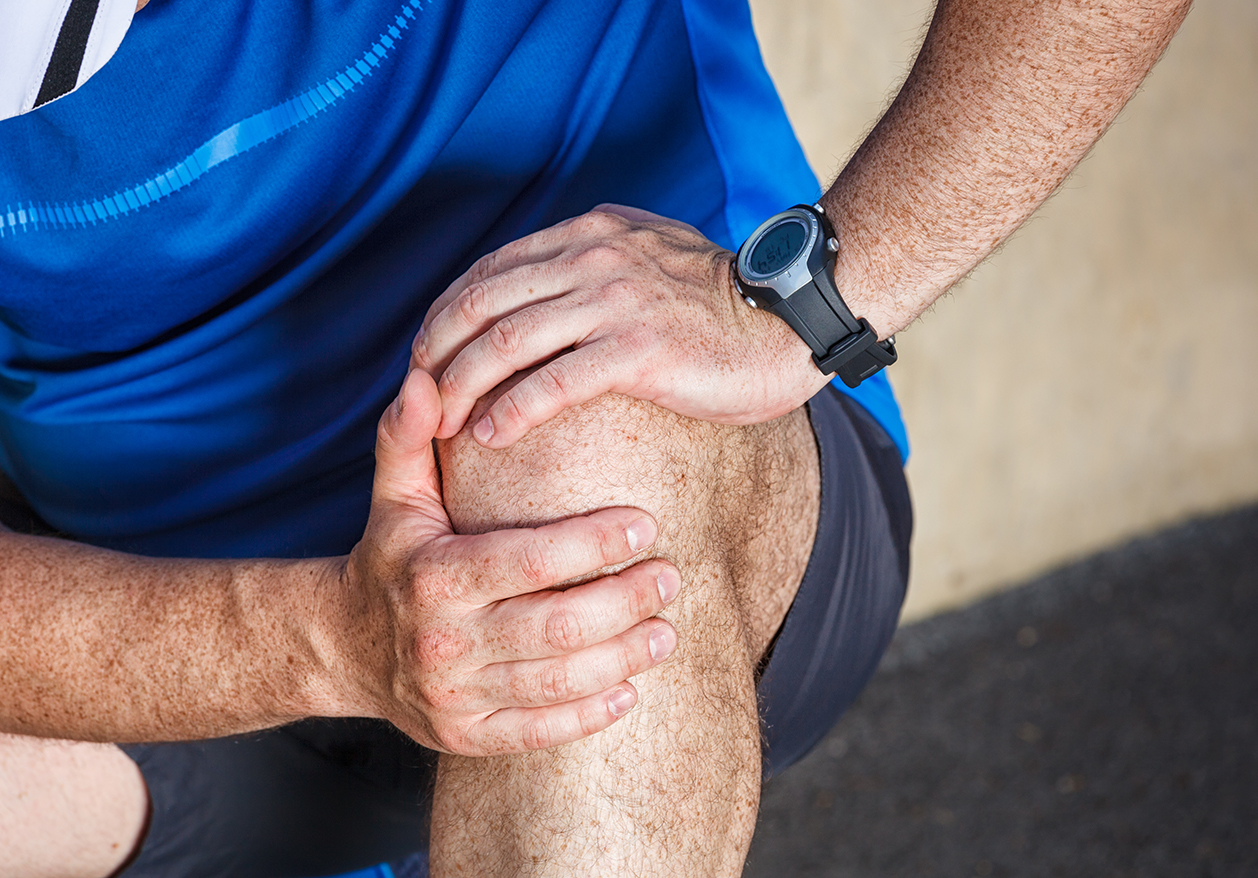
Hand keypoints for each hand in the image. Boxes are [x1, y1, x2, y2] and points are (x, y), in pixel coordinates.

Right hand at [323, 369, 680, 754]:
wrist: (341, 646)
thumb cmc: (389, 557)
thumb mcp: (394, 496)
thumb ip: (409, 437)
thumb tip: (424, 378)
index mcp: (435, 575)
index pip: (529, 559)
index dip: (593, 542)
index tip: (646, 524)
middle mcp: (444, 639)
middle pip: (555, 627)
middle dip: (624, 602)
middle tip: (670, 578)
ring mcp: (454, 694)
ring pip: (556, 682)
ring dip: (623, 658)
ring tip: (666, 631)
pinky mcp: (465, 735)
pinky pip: (537, 731)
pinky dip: (590, 715)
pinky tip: (631, 690)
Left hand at [412, 205, 828, 447]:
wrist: (790, 322)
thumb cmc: (721, 305)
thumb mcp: (650, 257)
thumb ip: (598, 260)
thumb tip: (549, 287)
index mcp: (589, 233)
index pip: (490, 269)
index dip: (446, 314)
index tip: (427, 357)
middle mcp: (593, 256)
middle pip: (484, 301)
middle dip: (437, 352)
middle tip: (417, 396)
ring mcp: (616, 300)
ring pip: (508, 340)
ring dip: (462, 385)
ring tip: (440, 424)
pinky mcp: (639, 348)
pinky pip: (554, 381)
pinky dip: (512, 409)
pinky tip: (490, 435)